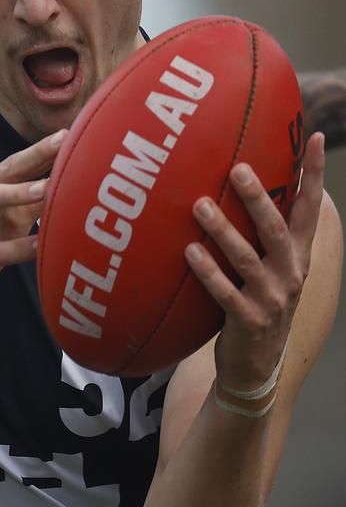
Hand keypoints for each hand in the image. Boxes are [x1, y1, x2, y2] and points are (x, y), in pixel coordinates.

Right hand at [0, 130, 65, 319]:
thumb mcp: (15, 218)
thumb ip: (39, 199)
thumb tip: (75, 180)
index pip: (20, 162)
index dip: (45, 146)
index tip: (73, 130)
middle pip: (4, 170)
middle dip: (32, 155)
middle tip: (62, 143)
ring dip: (16, 192)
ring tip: (45, 189)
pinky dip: (16, 248)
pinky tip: (40, 246)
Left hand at [184, 133, 324, 391]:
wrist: (257, 367)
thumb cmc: (258, 303)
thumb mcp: (272, 269)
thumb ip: (265, 233)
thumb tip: (243, 182)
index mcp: (299, 256)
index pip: (311, 209)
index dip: (315, 175)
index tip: (317, 138)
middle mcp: (291, 274)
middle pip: (278, 229)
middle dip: (259, 198)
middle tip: (238, 168)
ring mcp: (272, 299)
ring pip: (248, 259)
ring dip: (223, 231)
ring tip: (198, 206)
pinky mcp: (248, 321)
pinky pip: (225, 293)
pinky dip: (207, 273)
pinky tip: (189, 253)